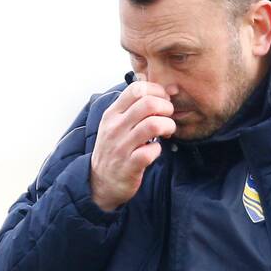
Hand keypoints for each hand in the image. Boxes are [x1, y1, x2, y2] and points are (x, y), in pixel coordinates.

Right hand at [89, 81, 174, 211]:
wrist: (100, 182)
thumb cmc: (115, 149)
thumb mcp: (117, 123)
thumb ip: (137, 107)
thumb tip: (169, 90)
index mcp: (113, 113)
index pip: (136, 88)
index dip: (156, 91)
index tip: (163, 101)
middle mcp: (115, 127)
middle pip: (148, 103)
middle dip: (166, 108)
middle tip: (168, 117)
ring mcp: (121, 147)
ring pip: (153, 125)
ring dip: (167, 126)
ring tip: (166, 132)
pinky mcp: (129, 166)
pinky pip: (151, 151)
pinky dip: (159, 149)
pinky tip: (155, 150)